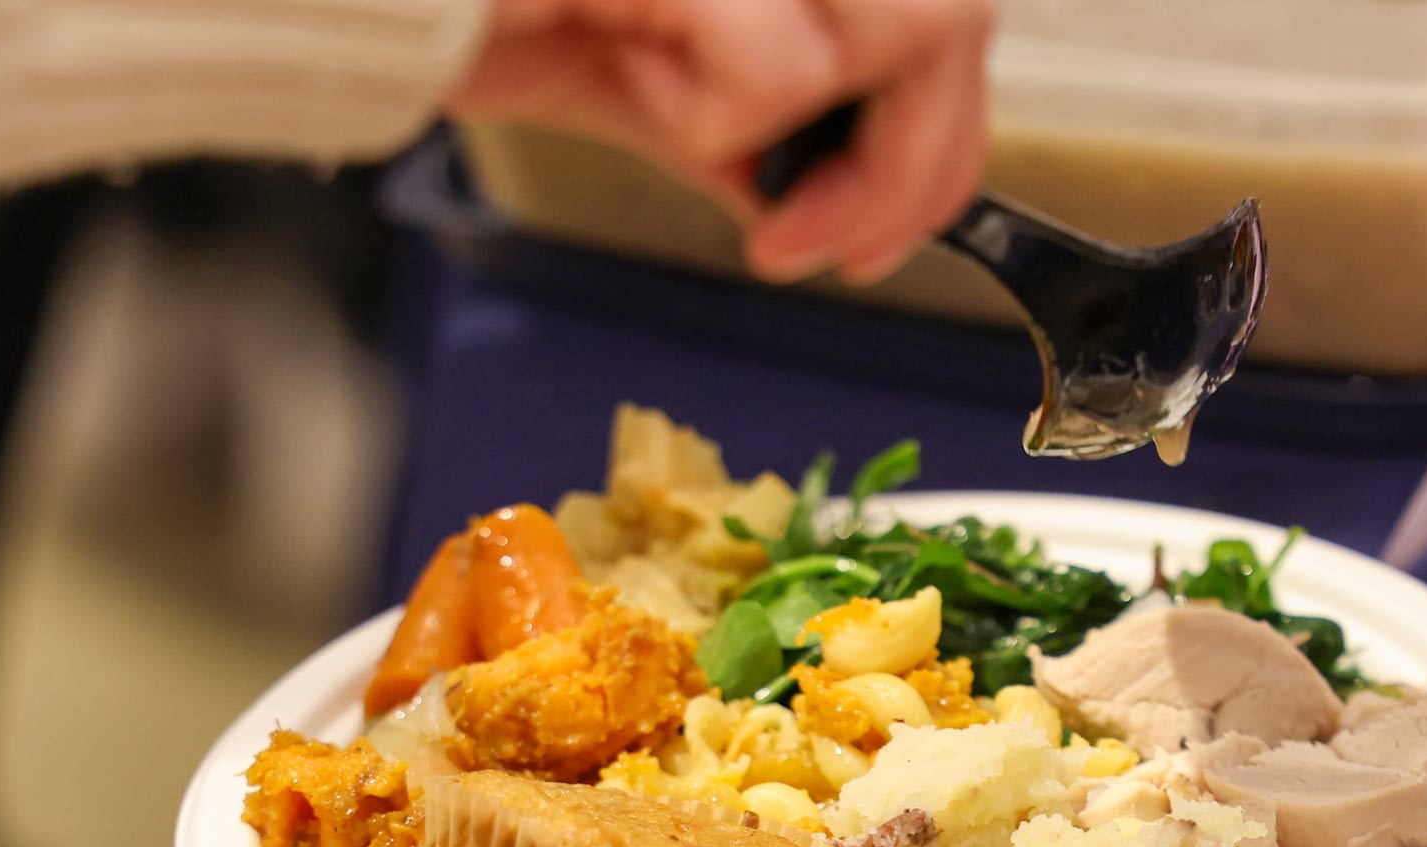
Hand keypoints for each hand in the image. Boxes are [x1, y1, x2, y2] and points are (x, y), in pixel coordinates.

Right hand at [447, 0, 994, 284]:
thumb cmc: (474, 17)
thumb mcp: (652, 89)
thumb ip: (756, 128)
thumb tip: (841, 198)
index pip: (940, 18)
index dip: (943, 139)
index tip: (880, 237)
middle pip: (952, 15)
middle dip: (912, 165)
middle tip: (826, 244)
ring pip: (913, 21)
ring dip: (830, 139)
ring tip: (721, 155)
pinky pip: (784, 63)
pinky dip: (726, 117)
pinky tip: (645, 88)